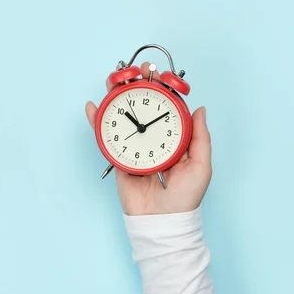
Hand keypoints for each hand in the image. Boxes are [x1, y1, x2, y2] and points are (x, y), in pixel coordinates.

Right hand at [86, 62, 211, 215]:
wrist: (162, 221)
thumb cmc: (186, 197)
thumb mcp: (200, 165)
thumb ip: (200, 137)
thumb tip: (200, 109)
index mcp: (173, 140)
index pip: (166, 110)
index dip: (161, 91)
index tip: (158, 75)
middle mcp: (152, 141)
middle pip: (142, 109)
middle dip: (137, 88)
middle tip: (137, 72)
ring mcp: (134, 148)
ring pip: (123, 119)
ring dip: (116, 99)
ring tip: (114, 82)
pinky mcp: (118, 159)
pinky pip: (106, 138)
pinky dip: (97, 123)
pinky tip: (93, 108)